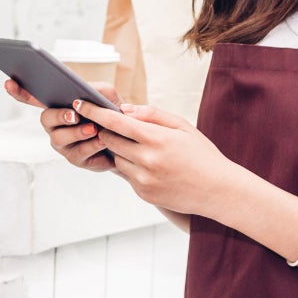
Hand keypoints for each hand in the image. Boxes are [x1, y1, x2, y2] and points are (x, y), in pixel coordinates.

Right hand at [5, 79, 121, 172]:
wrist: (128, 139)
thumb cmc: (112, 114)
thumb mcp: (108, 96)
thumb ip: (97, 89)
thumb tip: (84, 95)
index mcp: (58, 105)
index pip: (33, 98)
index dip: (19, 92)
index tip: (9, 82)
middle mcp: (55, 125)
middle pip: (45, 118)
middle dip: (58, 116)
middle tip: (73, 114)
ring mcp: (63, 143)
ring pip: (59, 138)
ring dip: (77, 132)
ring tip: (92, 128)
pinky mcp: (76, 159)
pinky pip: (78, 153)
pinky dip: (92, 145)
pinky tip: (102, 139)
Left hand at [74, 99, 233, 215]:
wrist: (218, 190)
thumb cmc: (201, 153)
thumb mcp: (182, 126)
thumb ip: (152, 114)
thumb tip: (124, 110)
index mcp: (156, 139)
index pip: (115, 122)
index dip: (95, 112)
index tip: (79, 103)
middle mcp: (147, 160)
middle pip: (110, 140)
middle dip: (107, 131)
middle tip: (112, 125)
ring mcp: (144, 180)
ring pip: (116, 159)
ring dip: (120, 150)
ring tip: (139, 147)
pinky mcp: (144, 194)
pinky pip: (127, 175)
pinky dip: (131, 167)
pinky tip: (150, 165)